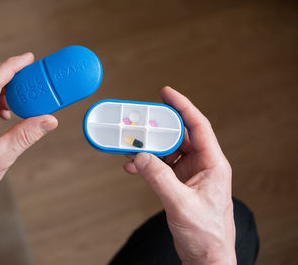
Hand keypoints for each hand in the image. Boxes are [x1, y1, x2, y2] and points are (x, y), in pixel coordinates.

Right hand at [124, 87, 235, 263]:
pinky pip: (159, 167)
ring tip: (129, 145)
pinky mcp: (178, 184)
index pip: (198, 126)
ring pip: (166, 151)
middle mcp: (201, 165)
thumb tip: (140, 157)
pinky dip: (145, 165)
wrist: (206, 258)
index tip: (166, 93)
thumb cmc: (206, 235)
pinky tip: (132, 167)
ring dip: (147, 148)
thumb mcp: (181, 204)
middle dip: (157, 128)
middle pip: (178, 136)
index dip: (182, 106)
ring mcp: (189, 175)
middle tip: (138, 120)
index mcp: (212, 164)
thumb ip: (159, 179)